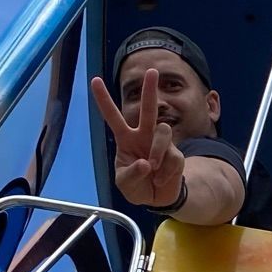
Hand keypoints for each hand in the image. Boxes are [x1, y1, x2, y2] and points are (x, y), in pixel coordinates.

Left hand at [91, 70, 185, 208]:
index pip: (113, 116)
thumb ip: (131, 174)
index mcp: (126, 139)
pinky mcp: (176, 155)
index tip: (95, 80)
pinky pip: (173, 157)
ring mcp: (161, 144)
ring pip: (163, 132)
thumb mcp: (125, 184)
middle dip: (150, 91)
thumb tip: (146, 163)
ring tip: (152, 169)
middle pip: (148, 109)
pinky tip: (160, 180)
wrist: (156, 200)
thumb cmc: (137, 186)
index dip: (104, 100)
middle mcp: (145, 136)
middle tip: (152, 71)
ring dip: (157, 151)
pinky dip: (165, 172)